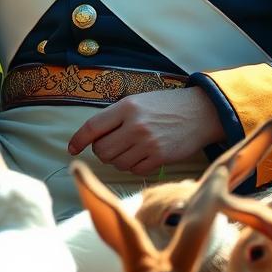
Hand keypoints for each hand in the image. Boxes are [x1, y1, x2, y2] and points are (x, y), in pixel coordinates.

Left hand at [67, 86, 224, 175]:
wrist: (199, 112)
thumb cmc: (165, 106)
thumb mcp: (138, 101)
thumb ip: (115, 116)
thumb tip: (92, 138)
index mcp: (127, 107)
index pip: (93, 126)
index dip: (78, 140)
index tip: (72, 148)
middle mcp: (135, 125)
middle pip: (102, 150)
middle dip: (101, 151)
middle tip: (112, 144)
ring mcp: (148, 143)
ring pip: (117, 163)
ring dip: (119, 158)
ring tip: (131, 146)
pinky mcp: (160, 157)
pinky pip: (135, 170)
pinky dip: (134, 165)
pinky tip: (143, 154)